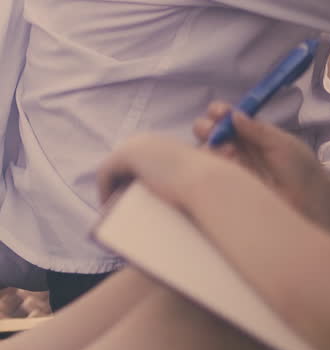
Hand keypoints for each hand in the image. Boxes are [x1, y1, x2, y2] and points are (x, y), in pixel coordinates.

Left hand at [97, 133, 221, 210]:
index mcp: (164, 144)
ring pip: (113, 168)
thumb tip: (179, 203)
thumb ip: (185, 185)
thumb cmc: (206, 188)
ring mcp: (136, 144)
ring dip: (110, 187)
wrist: (205, 183)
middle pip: (124, 163)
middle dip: (119, 183)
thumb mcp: (194, 184)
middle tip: (121, 206)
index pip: (141, 161)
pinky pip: (104, 173)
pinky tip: (107, 207)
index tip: (133, 201)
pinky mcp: (125, 155)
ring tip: (113, 210)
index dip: (133, 180)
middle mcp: (149, 139)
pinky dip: (103, 189)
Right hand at [194, 103, 329, 219]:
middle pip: (209, 133)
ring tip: (230, 151)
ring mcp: (231, 169)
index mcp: (250, 133)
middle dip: (206, 127)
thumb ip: (258, 130)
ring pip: (207, 154)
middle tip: (214, 131)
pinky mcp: (227, 189)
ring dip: (211, 147)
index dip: (218, 112)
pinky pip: (211, 176)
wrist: (309, 202)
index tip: (218, 111)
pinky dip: (213, 167)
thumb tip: (234, 115)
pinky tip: (228, 164)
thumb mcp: (282, 144)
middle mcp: (236, 148)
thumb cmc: (299, 168)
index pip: (226, 118)